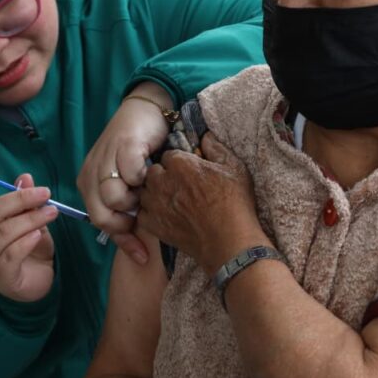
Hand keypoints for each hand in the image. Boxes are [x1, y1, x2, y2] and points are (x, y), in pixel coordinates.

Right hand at [0, 165, 56, 301]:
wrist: (37, 282)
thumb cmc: (29, 246)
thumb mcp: (30, 219)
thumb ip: (26, 201)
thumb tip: (26, 178)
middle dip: (20, 199)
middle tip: (45, 193)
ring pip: (3, 233)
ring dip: (30, 219)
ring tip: (51, 213)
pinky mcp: (0, 276)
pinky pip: (10, 255)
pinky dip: (26, 242)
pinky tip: (38, 235)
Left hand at [77, 83, 172, 264]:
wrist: (147, 111)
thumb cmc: (140, 151)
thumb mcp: (127, 184)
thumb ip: (126, 211)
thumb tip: (137, 249)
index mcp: (87, 183)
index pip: (98, 223)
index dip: (122, 242)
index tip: (142, 256)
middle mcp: (90, 172)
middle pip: (101, 216)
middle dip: (126, 222)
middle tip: (145, 213)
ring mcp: (104, 158)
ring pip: (114, 198)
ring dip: (136, 199)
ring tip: (147, 187)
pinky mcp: (123, 145)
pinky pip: (131, 175)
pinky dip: (144, 177)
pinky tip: (151, 169)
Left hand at [139, 133, 266, 274]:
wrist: (228, 242)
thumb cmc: (234, 203)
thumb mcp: (234, 168)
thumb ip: (216, 147)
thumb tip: (206, 136)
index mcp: (180, 164)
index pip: (168, 155)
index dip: (179, 163)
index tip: (188, 171)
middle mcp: (162, 181)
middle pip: (154, 171)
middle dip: (164, 176)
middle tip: (180, 187)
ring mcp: (155, 204)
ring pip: (146, 192)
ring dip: (156, 194)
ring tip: (173, 202)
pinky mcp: (153, 225)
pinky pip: (143, 213)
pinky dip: (152, 214)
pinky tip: (167, 216)